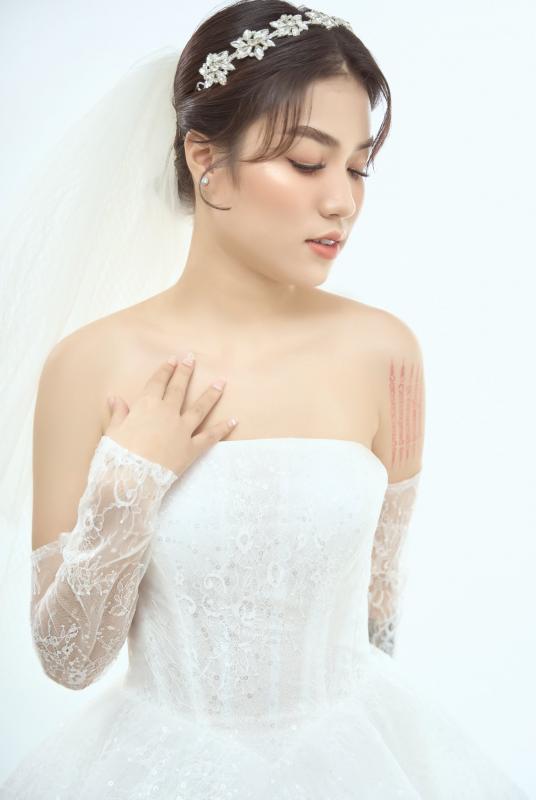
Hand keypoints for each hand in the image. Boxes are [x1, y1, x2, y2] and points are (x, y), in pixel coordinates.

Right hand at [104, 353, 236, 476]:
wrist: (130, 478)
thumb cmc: (117, 454)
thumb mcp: (113, 431)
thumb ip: (118, 413)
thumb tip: (114, 397)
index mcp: (147, 406)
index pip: (157, 383)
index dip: (165, 370)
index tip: (173, 360)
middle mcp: (167, 413)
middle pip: (178, 389)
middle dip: (186, 372)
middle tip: (192, 358)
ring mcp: (182, 430)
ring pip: (200, 408)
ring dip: (211, 394)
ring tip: (222, 382)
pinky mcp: (191, 448)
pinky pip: (210, 437)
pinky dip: (223, 428)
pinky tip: (233, 421)